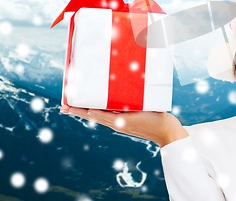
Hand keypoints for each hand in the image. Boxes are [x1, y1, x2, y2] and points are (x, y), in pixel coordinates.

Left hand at [59, 105, 187, 146]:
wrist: (168, 132)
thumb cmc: (156, 120)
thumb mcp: (137, 115)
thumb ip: (117, 114)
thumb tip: (95, 111)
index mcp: (118, 121)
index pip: (93, 114)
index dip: (80, 109)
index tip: (67, 105)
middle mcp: (117, 124)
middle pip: (93, 116)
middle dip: (79, 111)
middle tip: (64, 106)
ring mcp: (122, 124)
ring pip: (101, 117)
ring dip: (89, 111)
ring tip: (79, 107)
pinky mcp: (128, 123)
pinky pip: (110, 117)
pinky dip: (101, 112)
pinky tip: (102, 107)